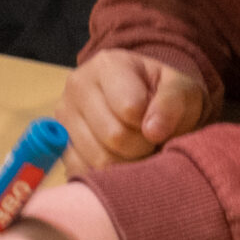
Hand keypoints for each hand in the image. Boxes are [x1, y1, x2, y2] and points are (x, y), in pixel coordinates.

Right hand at [59, 49, 206, 168]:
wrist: (144, 99)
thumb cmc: (163, 94)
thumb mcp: (180, 89)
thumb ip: (172, 103)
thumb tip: (153, 131)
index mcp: (108, 65)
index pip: (130, 108)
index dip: (151, 123)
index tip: (158, 120)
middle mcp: (77, 85)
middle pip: (114, 136)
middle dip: (141, 146)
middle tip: (149, 140)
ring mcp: (63, 115)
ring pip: (99, 159)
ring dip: (126, 163)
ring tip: (135, 148)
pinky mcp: (59, 143)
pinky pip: (82, 171)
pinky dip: (106, 173)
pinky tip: (117, 158)